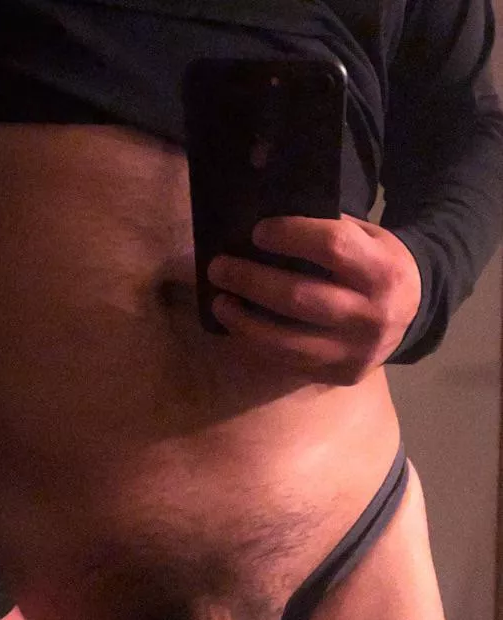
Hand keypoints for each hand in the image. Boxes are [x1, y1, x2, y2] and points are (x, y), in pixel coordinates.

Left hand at [207, 215, 422, 385]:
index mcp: (383, 271)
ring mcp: (355, 352)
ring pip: (287, 342)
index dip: (289, 236)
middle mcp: (372, 316)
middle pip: (299, 297)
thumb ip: (330, 232)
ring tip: (220, 303)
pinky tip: (238, 330)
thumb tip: (265, 231)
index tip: (257, 232)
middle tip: (219, 267)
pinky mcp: (341, 375)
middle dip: (251, 281)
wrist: (414, 312)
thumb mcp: (370, 238)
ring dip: (244, 322)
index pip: (331, 247)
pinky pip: (289, 363)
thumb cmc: (378, 265)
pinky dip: (257, 346)